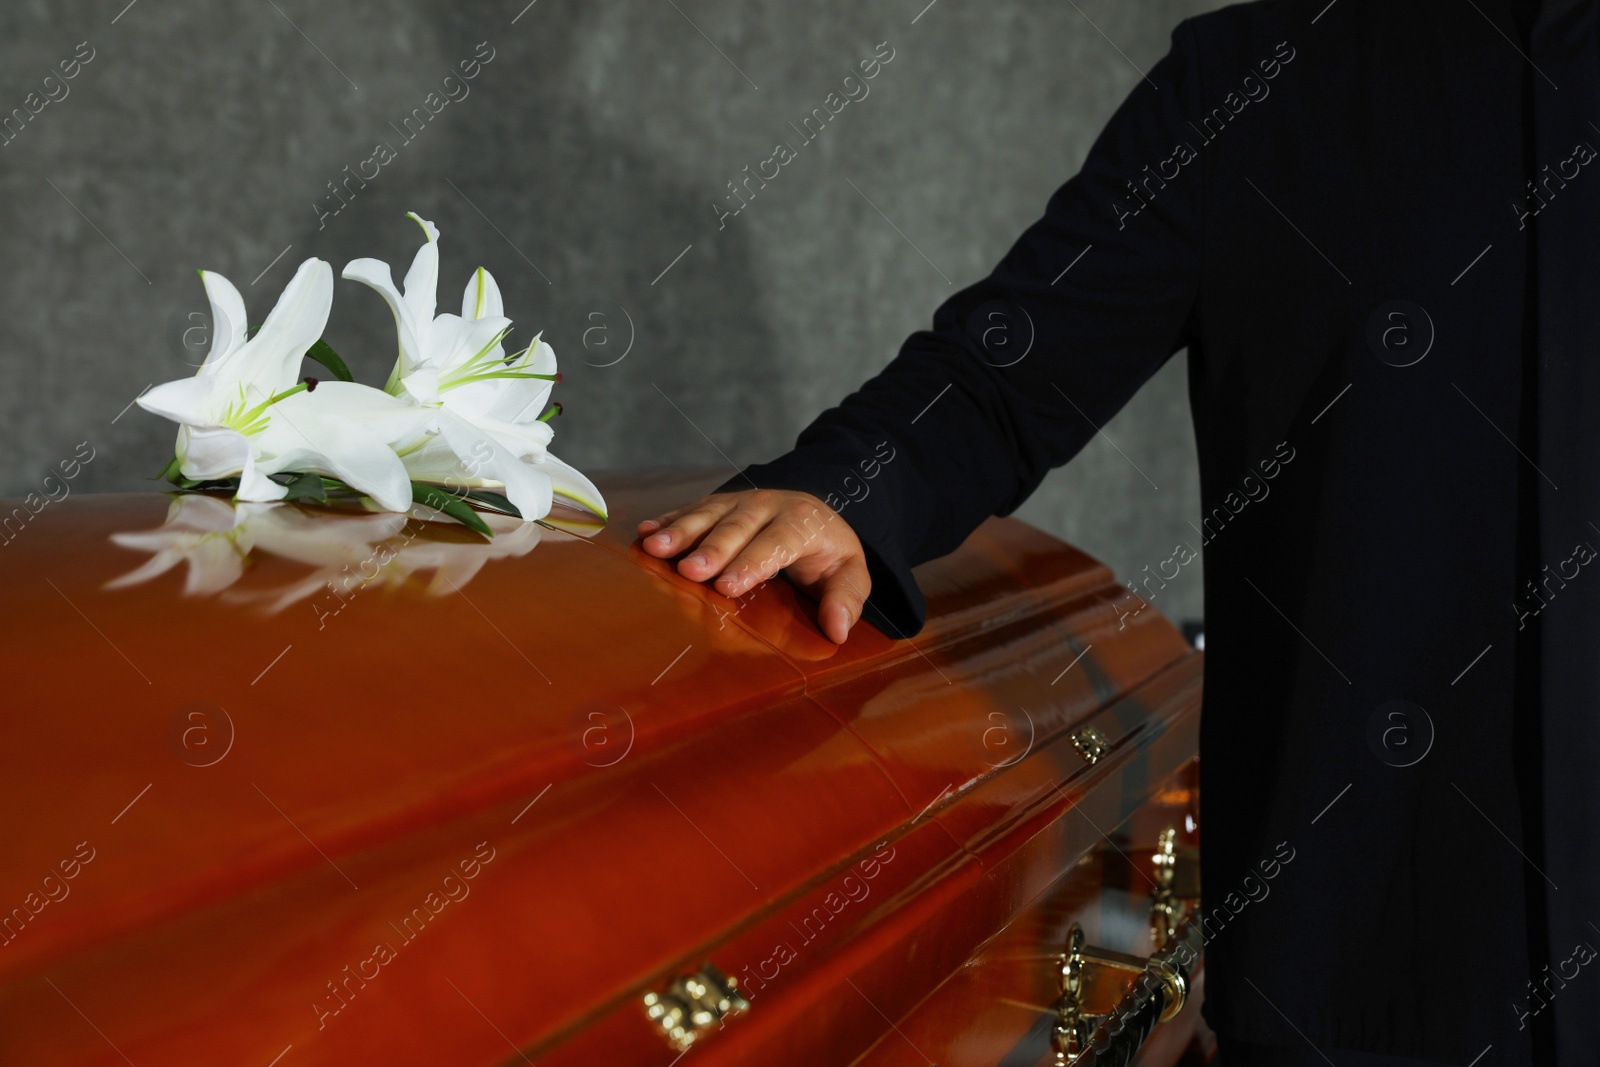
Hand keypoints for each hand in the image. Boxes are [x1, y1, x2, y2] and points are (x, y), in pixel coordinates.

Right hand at [637, 489, 869, 643]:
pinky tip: (645, 532)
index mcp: (802, 522)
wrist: (815, 512)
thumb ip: (846, 598)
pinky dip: (667, 521)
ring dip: (681, 531)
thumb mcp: (850, 573)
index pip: (777, 542)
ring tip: (655, 548)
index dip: (753, 563)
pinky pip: (690, 510)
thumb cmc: (828, 553)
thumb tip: (839, 630)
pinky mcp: (717, 504)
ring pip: (708, 514)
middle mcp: (767, 505)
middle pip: (737, 526)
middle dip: (712, 548)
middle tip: (689, 571)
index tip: (728, 587)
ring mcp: (738, 501)